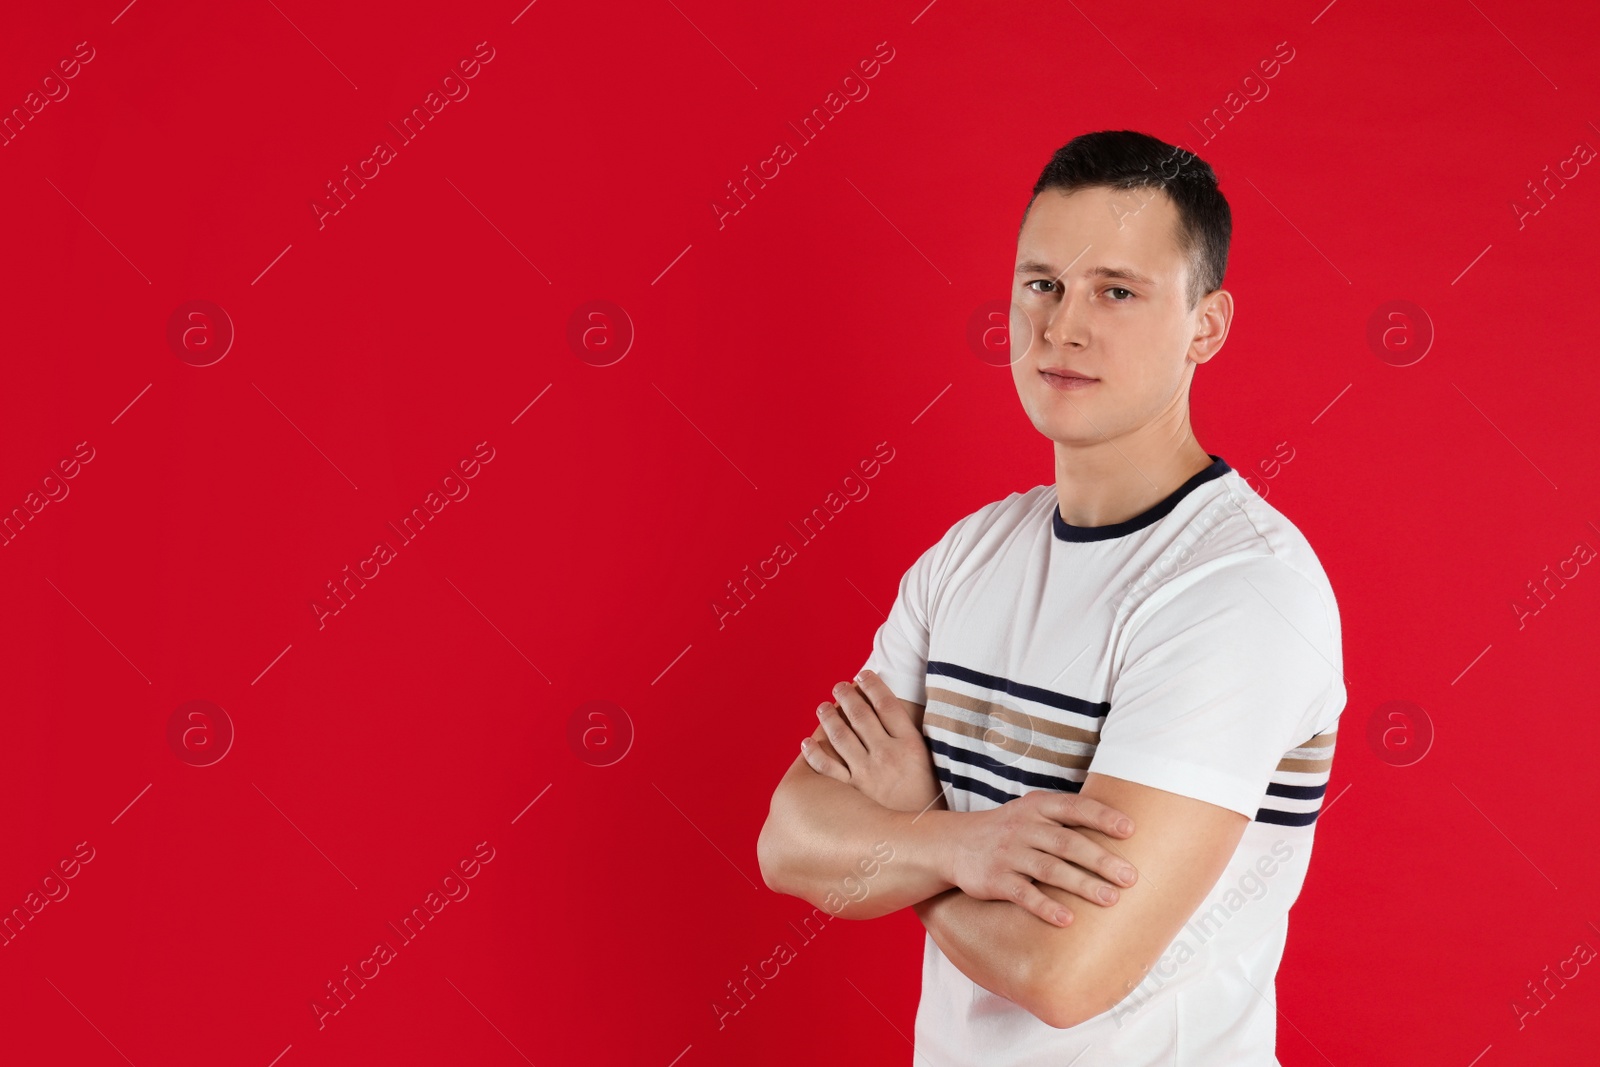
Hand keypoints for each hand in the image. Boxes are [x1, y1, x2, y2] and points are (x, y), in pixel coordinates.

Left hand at [802, 669, 943, 813]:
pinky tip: (807, 743)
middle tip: (839, 686)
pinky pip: (826, 767)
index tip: (863, 675)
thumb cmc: (932, 803)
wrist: (926, 840)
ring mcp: (867, 774)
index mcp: (910, 746)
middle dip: (847, 696)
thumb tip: (903, 716)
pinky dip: (814, 753)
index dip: (873, 685)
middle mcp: (887, 755)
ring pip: (840, 736)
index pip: (887, 705)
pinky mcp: (852, 793)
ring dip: (828, 717)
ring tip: (823, 707)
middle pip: (861, 715)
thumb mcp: (935, 767)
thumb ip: (918, 742)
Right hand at [939, 790, 1139, 926]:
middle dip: (1101, 860)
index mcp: (1037, 807)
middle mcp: (1024, 827)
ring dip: (1081, 884)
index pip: (1074, 807)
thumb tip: (1123, 831)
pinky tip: (1066, 920)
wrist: (953, 843)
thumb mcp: (1031, 812)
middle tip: (1131, 877)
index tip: (1130, 830)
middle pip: (1067, 842)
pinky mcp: (995, 879)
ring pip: (1049, 869)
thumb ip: (1067, 819)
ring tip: (1110, 899)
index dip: (1102, 817)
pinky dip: (1045, 906)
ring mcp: (1008, 853)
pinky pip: (1023, 893)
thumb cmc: (1009, 830)